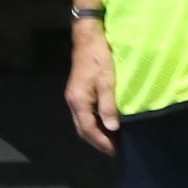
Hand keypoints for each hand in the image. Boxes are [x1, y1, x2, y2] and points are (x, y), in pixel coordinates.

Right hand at [65, 22, 119, 154]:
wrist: (88, 37)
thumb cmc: (99, 57)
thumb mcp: (108, 81)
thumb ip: (109, 106)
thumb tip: (112, 128)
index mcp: (79, 101)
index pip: (89, 129)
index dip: (101, 142)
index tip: (115, 151)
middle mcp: (72, 101)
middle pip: (82, 129)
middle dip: (97, 141)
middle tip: (114, 149)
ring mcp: (73, 96)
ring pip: (82, 122)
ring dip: (95, 133)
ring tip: (111, 140)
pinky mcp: (77, 91)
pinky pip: (83, 114)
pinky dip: (93, 123)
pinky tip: (105, 123)